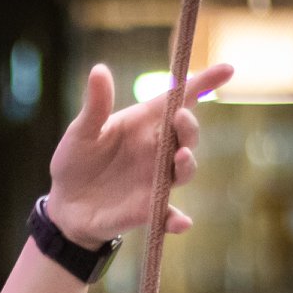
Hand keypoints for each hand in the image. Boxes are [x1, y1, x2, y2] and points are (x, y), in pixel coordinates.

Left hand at [45, 62, 232, 247]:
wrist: (65, 204)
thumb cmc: (76, 161)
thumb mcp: (81, 132)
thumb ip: (95, 106)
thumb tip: (99, 69)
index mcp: (144, 124)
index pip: (178, 100)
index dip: (203, 83)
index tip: (227, 70)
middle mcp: (157, 150)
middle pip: (185, 135)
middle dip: (188, 126)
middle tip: (180, 117)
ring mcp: (156, 180)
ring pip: (184, 170)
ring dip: (186, 164)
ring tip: (180, 156)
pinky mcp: (149, 209)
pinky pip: (169, 215)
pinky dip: (176, 220)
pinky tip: (181, 223)